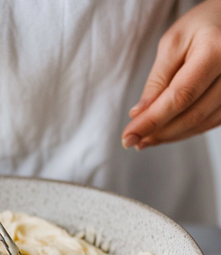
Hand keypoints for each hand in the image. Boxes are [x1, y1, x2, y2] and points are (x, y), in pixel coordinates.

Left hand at [122, 0, 220, 149]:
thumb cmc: (200, 27)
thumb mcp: (172, 44)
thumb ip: (157, 80)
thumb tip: (139, 114)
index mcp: (217, 51)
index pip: (180, 97)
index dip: (152, 120)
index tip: (128, 136)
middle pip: (191, 115)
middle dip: (157, 132)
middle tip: (132, 140)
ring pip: (200, 124)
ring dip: (169, 136)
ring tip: (144, 139)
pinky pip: (208, 123)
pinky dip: (183, 131)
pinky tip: (164, 132)